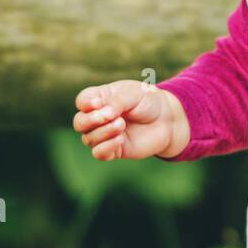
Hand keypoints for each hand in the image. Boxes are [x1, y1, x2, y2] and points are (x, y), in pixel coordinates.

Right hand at [73, 80, 188, 160]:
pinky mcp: (113, 150)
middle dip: (90, 120)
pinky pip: (99, 153)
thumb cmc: (148, 101)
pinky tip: (120, 139)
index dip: (86, 103)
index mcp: (100, 99)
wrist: (167, 119)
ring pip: (88, 139)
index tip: (98, 103)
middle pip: (79, 122)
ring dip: (103, 132)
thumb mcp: (133, 94)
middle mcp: (98, 118)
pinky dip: (106, 147)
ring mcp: (104, 135)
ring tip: (122, 124)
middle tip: (109, 116)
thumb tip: (103, 115)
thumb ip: (116, 102)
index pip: (82, 101)